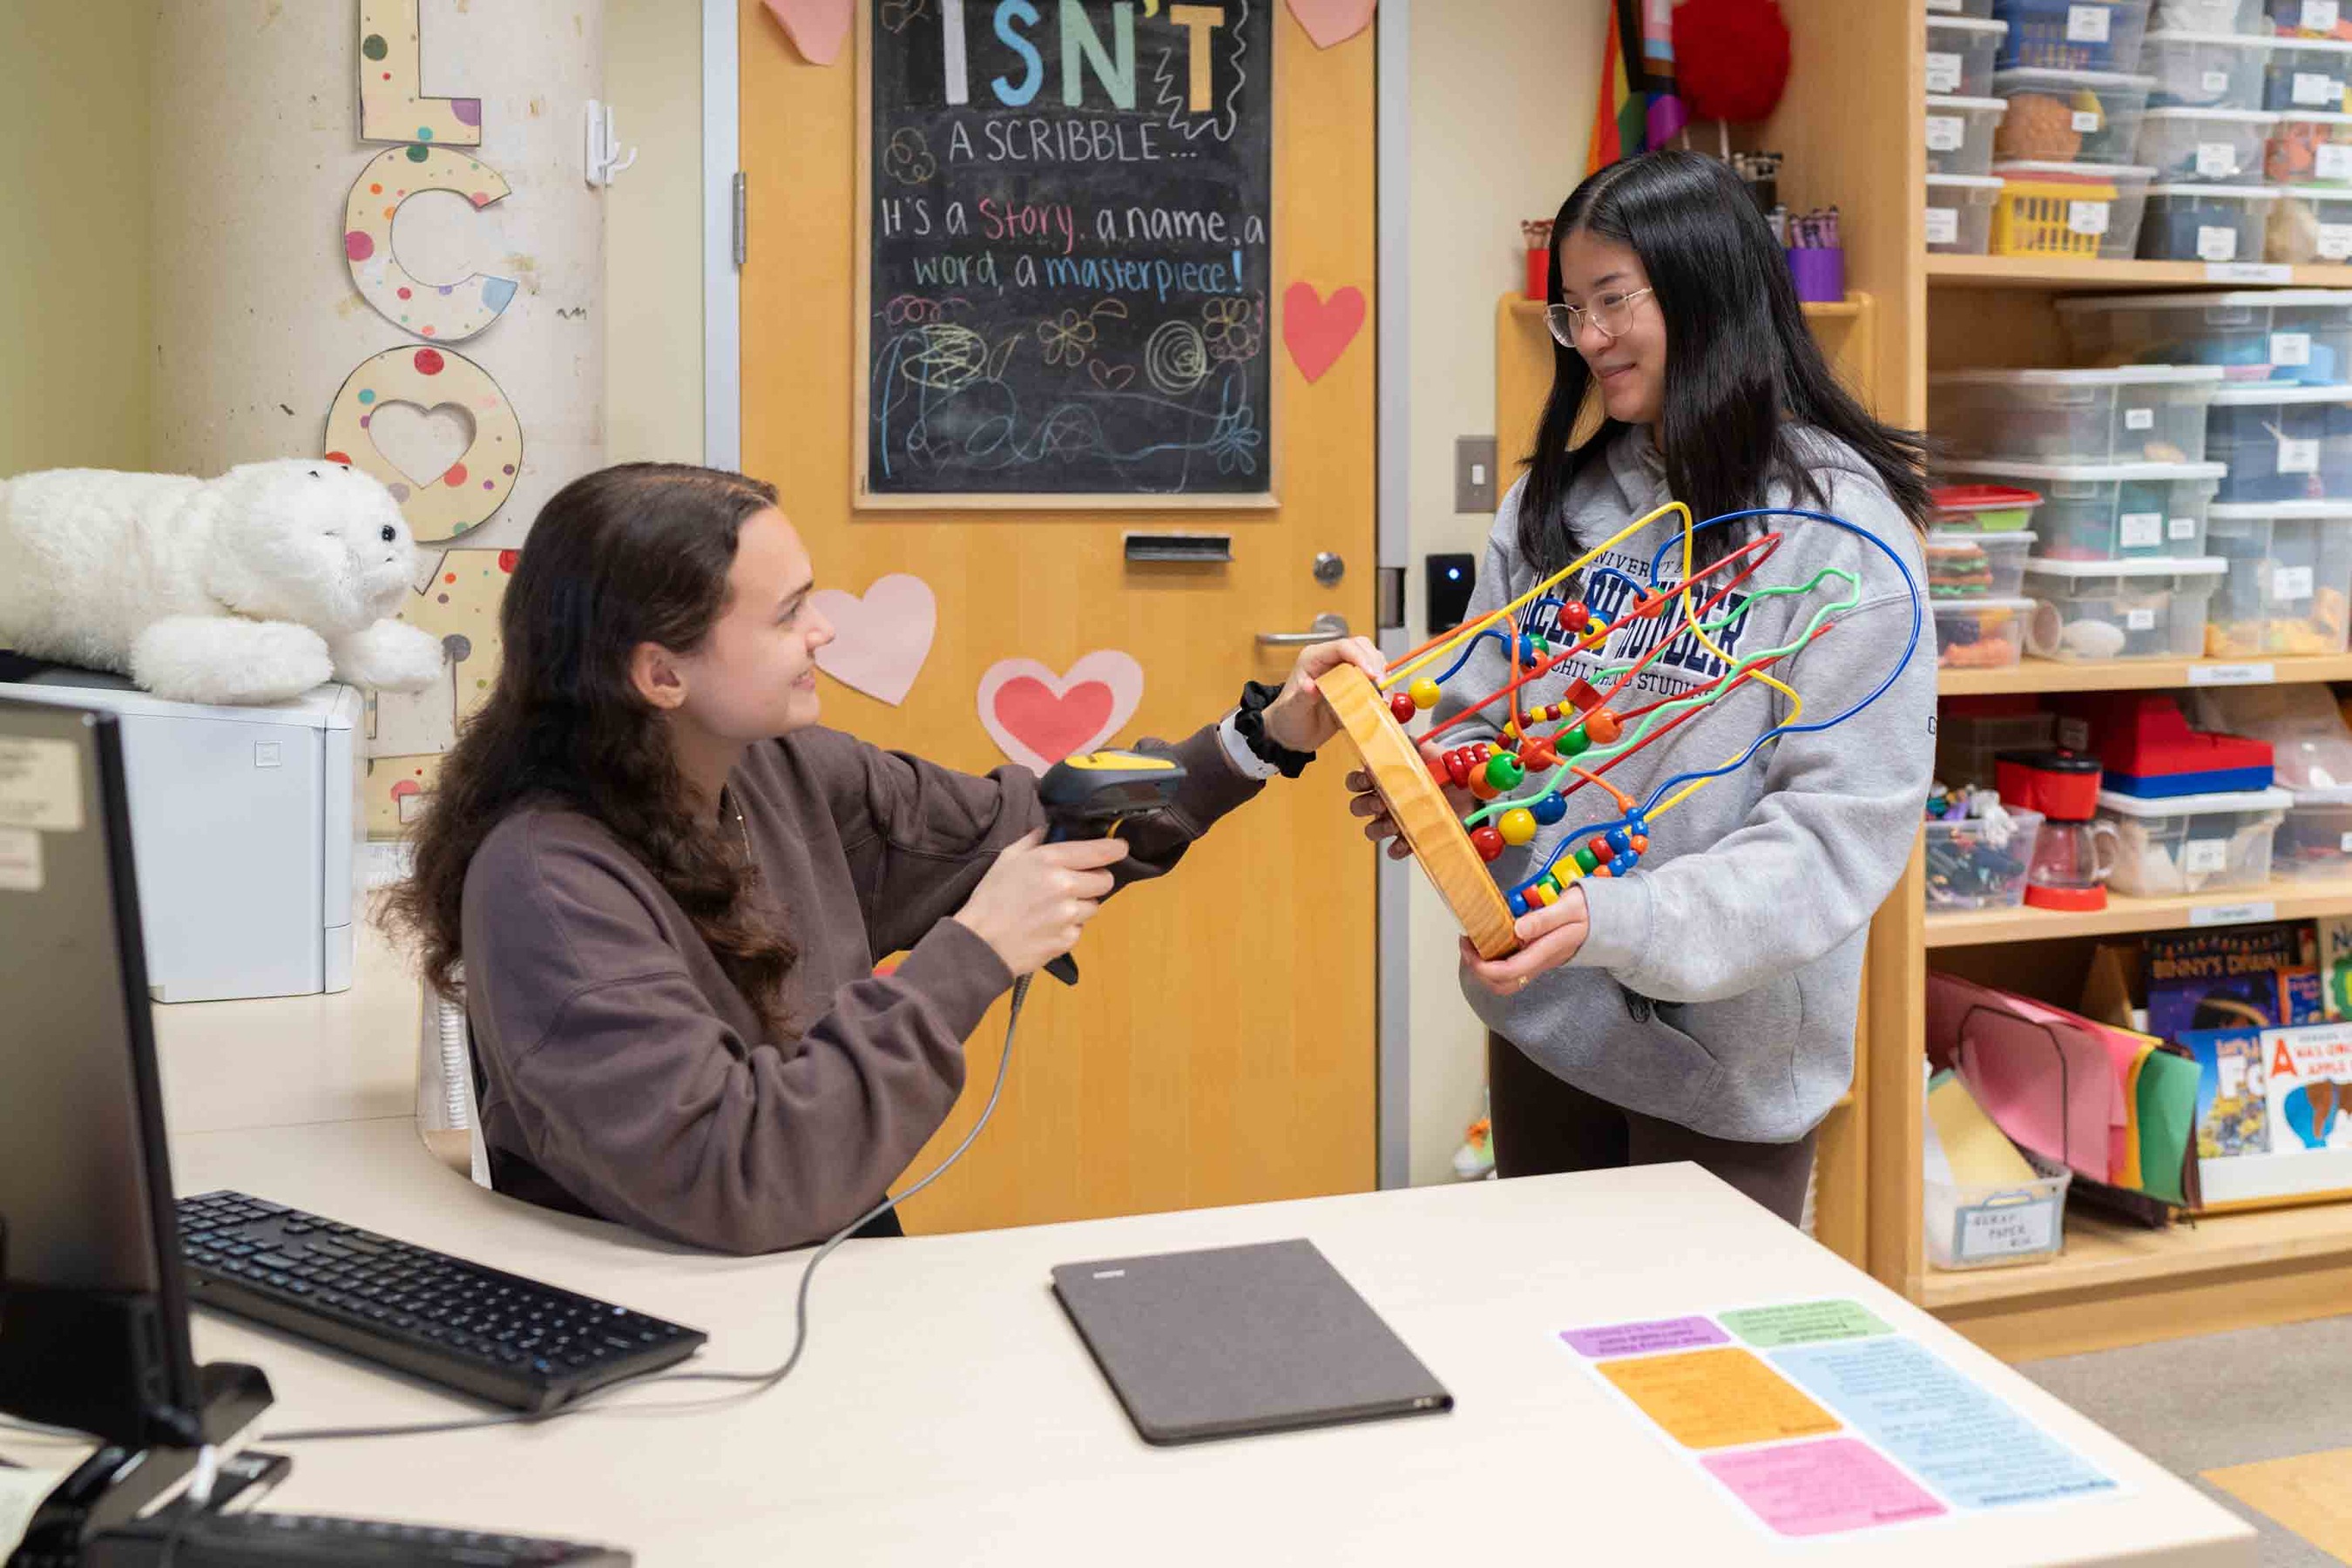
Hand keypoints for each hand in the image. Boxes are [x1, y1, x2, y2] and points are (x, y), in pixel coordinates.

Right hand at [950, 830, 1129, 976]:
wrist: (981, 943)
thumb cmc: (990, 898)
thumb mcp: (1007, 858)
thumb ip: (1034, 840)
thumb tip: (1052, 828)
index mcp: (1050, 861)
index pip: (1099, 851)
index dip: (1115, 849)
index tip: (1120, 848)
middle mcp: (1065, 885)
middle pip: (1105, 880)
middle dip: (1094, 879)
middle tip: (1075, 883)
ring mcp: (1069, 915)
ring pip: (1094, 906)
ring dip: (1081, 905)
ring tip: (1054, 908)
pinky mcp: (1068, 939)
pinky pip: (1080, 928)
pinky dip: (1069, 927)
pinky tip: (1047, 926)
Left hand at [1261, 636, 1386, 752]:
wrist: (1292, 734)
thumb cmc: (1288, 718)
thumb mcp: (1291, 709)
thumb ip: (1301, 698)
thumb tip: (1310, 687)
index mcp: (1314, 658)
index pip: (1342, 647)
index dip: (1360, 657)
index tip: (1372, 676)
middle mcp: (1332, 661)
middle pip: (1362, 648)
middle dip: (1376, 665)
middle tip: (1383, 688)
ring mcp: (1345, 672)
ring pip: (1372, 661)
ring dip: (1382, 678)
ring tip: (1384, 699)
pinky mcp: (1355, 686)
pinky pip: (1374, 681)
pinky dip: (1382, 690)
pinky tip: (1383, 704)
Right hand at [1349, 739, 1473, 860]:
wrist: (1467, 791)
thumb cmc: (1441, 770)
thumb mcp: (1428, 753)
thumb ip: (1414, 746)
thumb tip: (1407, 741)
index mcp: (1382, 779)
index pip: (1355, 781)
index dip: (1356, 782)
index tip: (1368, 779)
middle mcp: (1383, 801)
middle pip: (1357, 807)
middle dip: (1365, 805)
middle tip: (1380, 803)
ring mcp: (1394, 822)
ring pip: (1371, 830)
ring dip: (1379, 828)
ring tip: (1395, 823)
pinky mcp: (1410, 839)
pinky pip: (1395, 849)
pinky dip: (1398, 847)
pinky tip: (1407, 841)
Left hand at [1461, 886, 1590, 994]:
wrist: (1609, 920)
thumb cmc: (1589, 910)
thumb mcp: (1570, 907)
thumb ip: (1545, 918)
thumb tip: (1517, 929)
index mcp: (1547, 951)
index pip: (1509, 971)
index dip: (1482, 965)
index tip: (1468, 944)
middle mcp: (1541, 962)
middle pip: (1503, 985)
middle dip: (1478, 970)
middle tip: (1467, 944)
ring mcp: (1539, 963)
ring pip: (1506, 982)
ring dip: (1484, 968)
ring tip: (1474, 944)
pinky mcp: (1538, 959)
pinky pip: (1512, 970)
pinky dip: (1494, 961)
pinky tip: (1489, 941)